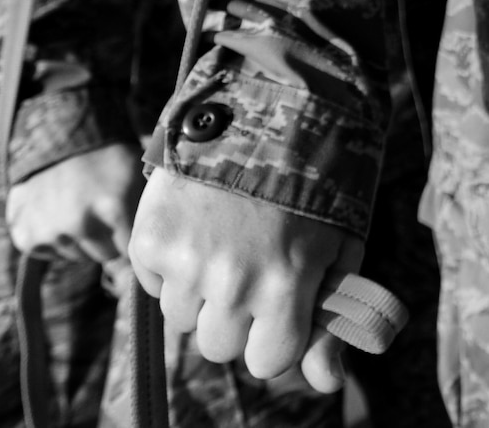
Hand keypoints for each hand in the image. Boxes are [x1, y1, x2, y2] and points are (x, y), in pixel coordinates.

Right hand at [6, 143, 142, 265]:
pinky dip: (54, 237)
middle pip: (106, 256)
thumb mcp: (137, 174)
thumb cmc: (107, 156)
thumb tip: (144, 260)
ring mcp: (50, 232)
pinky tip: (57, 212)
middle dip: (109, 239)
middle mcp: (80, 224)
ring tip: (80, 207)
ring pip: (78, 255)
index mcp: (115, 207)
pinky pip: (50, 252)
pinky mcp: (26, 236)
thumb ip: (144, 215)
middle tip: (103, 211)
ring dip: (81, 238)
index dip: (131, 236)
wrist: (58, 133)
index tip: (128, 221)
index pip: (132, 250)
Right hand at [129, 166, 362, 391]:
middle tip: (250, 265)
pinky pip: (153, 283)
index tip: (280, 306)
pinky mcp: (149, 236)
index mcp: (286, 286)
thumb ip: (330, 321)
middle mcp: (232, 281)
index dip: (274, 336)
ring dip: (200, 291)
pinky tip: (197, 224)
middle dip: (236, 316)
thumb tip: (329, 384)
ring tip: (225, 238)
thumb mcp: (339, 247)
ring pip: (182, 319)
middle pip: (219, 346)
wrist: (266, 104)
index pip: (266, 362)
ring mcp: (186, 259)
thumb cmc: (314, 180)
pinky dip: (169, 263)